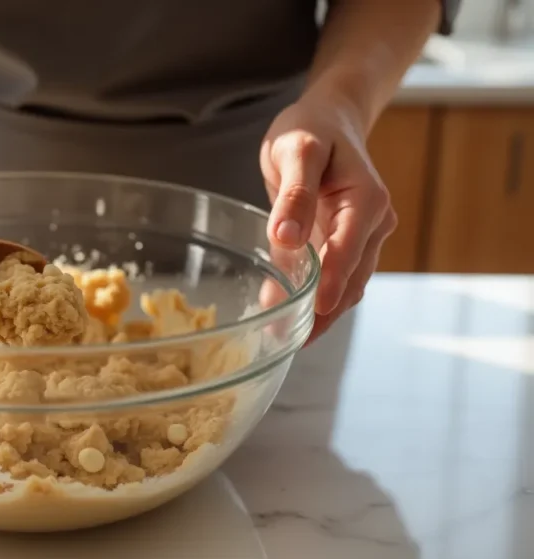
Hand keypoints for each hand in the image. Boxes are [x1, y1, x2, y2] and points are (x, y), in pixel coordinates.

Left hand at [260, 91, 396, 343]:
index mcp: (367, 200)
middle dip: (324, 312)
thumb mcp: (296, 150)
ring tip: (284, 338)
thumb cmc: (310, 128)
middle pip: (353, 278)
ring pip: (346, 285)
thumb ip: (294, 193)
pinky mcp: (344, 243)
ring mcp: (362, 236)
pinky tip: (285, 316)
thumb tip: (288, 237)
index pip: (351, 250)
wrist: (326, 118)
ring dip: (319, 312)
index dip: (332, 284)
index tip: (314, 313)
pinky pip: (332, 277)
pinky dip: (312, 297)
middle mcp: (373, 223)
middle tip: (287, 340)